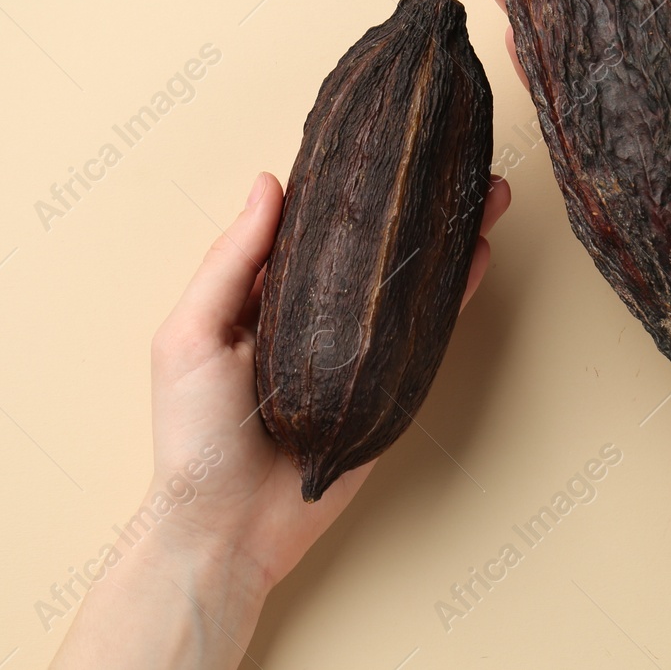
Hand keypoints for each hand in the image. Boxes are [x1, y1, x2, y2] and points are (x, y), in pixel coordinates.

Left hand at [146, 168, 510, 593]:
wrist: (226, 532)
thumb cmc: (193, 437)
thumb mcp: (191, 335)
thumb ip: (230, 262)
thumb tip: (267, 183)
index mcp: (265, 295)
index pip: (312, 225)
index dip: (345, 184)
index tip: (380, 138)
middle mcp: (317, 315)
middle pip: (373, 246)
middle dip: (412, 201)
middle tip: (447, 154)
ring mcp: (359, 351)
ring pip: (409, 281)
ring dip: (446, 236)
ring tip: (479, 192)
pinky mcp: (389, 388)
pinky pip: (426, 335)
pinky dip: (452, 294)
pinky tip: (475, 255)